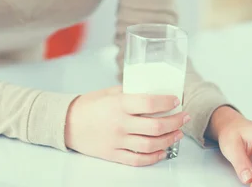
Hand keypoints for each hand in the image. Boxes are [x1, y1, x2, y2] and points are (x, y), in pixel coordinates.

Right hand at [64, 85, 188, 165]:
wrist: (67, 123)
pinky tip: (162, 151)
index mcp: (119, 104)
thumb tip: (151, 91)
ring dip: (168, 139)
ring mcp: (117, 141)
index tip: (176, 100)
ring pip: (150, 145)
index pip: (149, 103)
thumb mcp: (109, 92)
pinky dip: (153, 157)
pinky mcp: (113, 155)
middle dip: (174, 122)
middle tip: (184, 116)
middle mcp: (120, 124)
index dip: (166, 102)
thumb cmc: (88, 104)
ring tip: (178, 133)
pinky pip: (138, 160)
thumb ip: (129, 92)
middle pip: (155, 126)